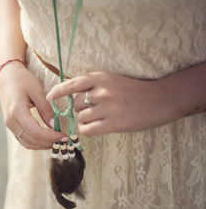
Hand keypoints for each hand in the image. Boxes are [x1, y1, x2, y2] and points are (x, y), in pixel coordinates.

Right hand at [0, 62, 66, 149]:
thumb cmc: (22, 80)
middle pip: (31, 140)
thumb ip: (46, 109)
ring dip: (42, 145)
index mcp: (17, 111)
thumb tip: (54, 125)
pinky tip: (46, 138)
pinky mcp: (11, 126)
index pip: (36, 131)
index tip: (64, 136)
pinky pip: (23, 140)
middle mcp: (11, 121)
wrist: (7, 77)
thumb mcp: (37, 90)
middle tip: (64, 140)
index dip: (51, 137)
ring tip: (56, 140)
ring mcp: (9, 124)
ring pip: (27, 143)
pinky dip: (36, 142)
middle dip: (49, 143)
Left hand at [46, 71, 172, 135]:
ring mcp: (108, 107)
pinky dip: (87, 130)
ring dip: (86, 120)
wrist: (159, 99)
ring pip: (81, 117)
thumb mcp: (111, 80)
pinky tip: (96, 127)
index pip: (71, 84)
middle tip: (94, 109)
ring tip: (101, 117)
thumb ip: (92, 86)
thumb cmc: (133, 90)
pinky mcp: (113, 123)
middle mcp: (102, 91)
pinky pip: (87, 129)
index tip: (49, 97)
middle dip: (80, 108)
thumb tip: (71, 96)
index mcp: (100, 78)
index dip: (58, 91)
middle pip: (75, 104)